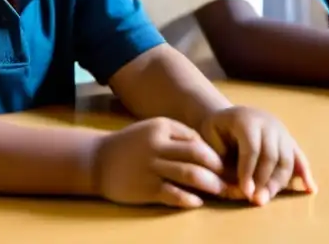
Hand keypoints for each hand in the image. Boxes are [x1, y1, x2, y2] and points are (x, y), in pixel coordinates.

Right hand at [93, 117, 228, 207]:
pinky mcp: (146, 187)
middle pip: (198, 156)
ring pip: (191, 174)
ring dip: (211, 184)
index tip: (227, 166)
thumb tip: (208, 151)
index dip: (215, 155)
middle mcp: (158, 145)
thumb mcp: (152, 130)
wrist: (97, 160)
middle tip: (232, 180)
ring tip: (221, 192)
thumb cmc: (129, 146)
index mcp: (161, 127)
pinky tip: (197, 202)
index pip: (197, 140)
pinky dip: (189, 199)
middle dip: (219, 170)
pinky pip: (174, 194)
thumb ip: (177, 136)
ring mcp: (151, 166)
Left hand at [198, 106, 316, 205]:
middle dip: (265, 180)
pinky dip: (305, 173)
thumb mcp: (210, 135)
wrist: (230, 115)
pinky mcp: (289, 140)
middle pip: (273, 155)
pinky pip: (299, 157)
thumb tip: (234, 179)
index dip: (248, 171)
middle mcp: (268, 123)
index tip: (245, 192)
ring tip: (267, 198)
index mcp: (246, 119)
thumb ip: (219, 155)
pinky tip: (310, 188)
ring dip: (279, 182)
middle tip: (257, 200)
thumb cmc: (216, 129)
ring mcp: (282, 131)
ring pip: (287, 159)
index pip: (252, 148)